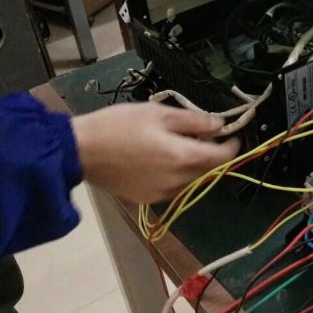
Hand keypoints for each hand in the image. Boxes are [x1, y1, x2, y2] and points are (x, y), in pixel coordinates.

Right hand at [70, 103, 240, 203]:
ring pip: (190, 180)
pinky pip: (172, 187)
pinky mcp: (147, 199)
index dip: (232, 145)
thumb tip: (219, 125)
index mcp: (182, 157)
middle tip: (199, 134)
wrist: (80, 150)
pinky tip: (159, 160)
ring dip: (192, 164)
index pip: (221, 157)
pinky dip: (175, 174)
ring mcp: (162, 194)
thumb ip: (193, 121)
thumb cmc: (118, 125)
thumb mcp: (158, 113)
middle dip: (209, 153)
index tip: (231, 135)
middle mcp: (177, 181)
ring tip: (175, 145)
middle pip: (207, 169)